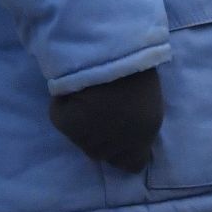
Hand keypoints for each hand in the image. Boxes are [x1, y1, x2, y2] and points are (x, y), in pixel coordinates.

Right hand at [49, 68, 163, 172]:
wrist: (114, 47)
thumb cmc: (138, 67)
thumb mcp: (150, 101)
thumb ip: (139, 125)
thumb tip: (125, 140)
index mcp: (144, 135)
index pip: (132, 163)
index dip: (123, 151)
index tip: (118, 135)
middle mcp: (118, 142)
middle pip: (101, 153)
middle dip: (99, 136)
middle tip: (100, 108)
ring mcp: (90, 136)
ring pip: (80, 140)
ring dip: (81, 124)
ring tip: (88, 96)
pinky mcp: (67, 124)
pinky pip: (60, 117)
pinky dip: (62, 105)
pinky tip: (74, 88)